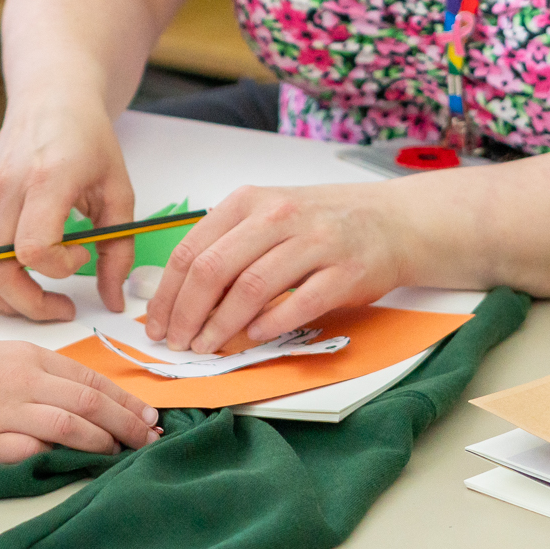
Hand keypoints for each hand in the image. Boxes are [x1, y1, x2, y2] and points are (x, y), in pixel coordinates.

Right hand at [0, 95, 136, 322]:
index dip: (61, 268)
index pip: (33, 249)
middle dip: (31, 302)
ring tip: (33, 298)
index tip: (83, 252)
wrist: (52, 98)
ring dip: (0, 297)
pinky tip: (11, 275)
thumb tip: (113, 300)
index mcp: (46, 180)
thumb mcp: (119, 189)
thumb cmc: (88, 139)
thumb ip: (119, 247)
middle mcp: (6, 188)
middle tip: (61, 306)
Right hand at [0, 341, 159, 462]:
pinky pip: (31, 452)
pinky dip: (56, 458)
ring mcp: (4, 412)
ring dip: (101, 441)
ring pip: (68, 425)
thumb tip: (90, 399)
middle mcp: (22, 381)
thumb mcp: (6, 357)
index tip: (150, 416)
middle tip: (150, 439)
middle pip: (89, 401)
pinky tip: (72, 464)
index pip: (91, 379)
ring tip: (119, 453)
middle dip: (126, 423)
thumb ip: (45, 375)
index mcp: (30, 357)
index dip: (125, 400)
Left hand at [143, 182, 414, 353]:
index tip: (158, 324)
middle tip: (178, 342)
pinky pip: (298, 302)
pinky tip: (254, 337)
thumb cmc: (322, 222)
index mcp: (248, 202)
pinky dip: (270, 324)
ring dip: (222, 325)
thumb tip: (181, 296)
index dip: (169, 293)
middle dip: (187, 313)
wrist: (392, 220)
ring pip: (251, 287)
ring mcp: (313, 242)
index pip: (191, 250)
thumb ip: (228, 246)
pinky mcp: (344, 270)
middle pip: (213, 269)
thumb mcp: (268, 217)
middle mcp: (277, 216)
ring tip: (207, 347)